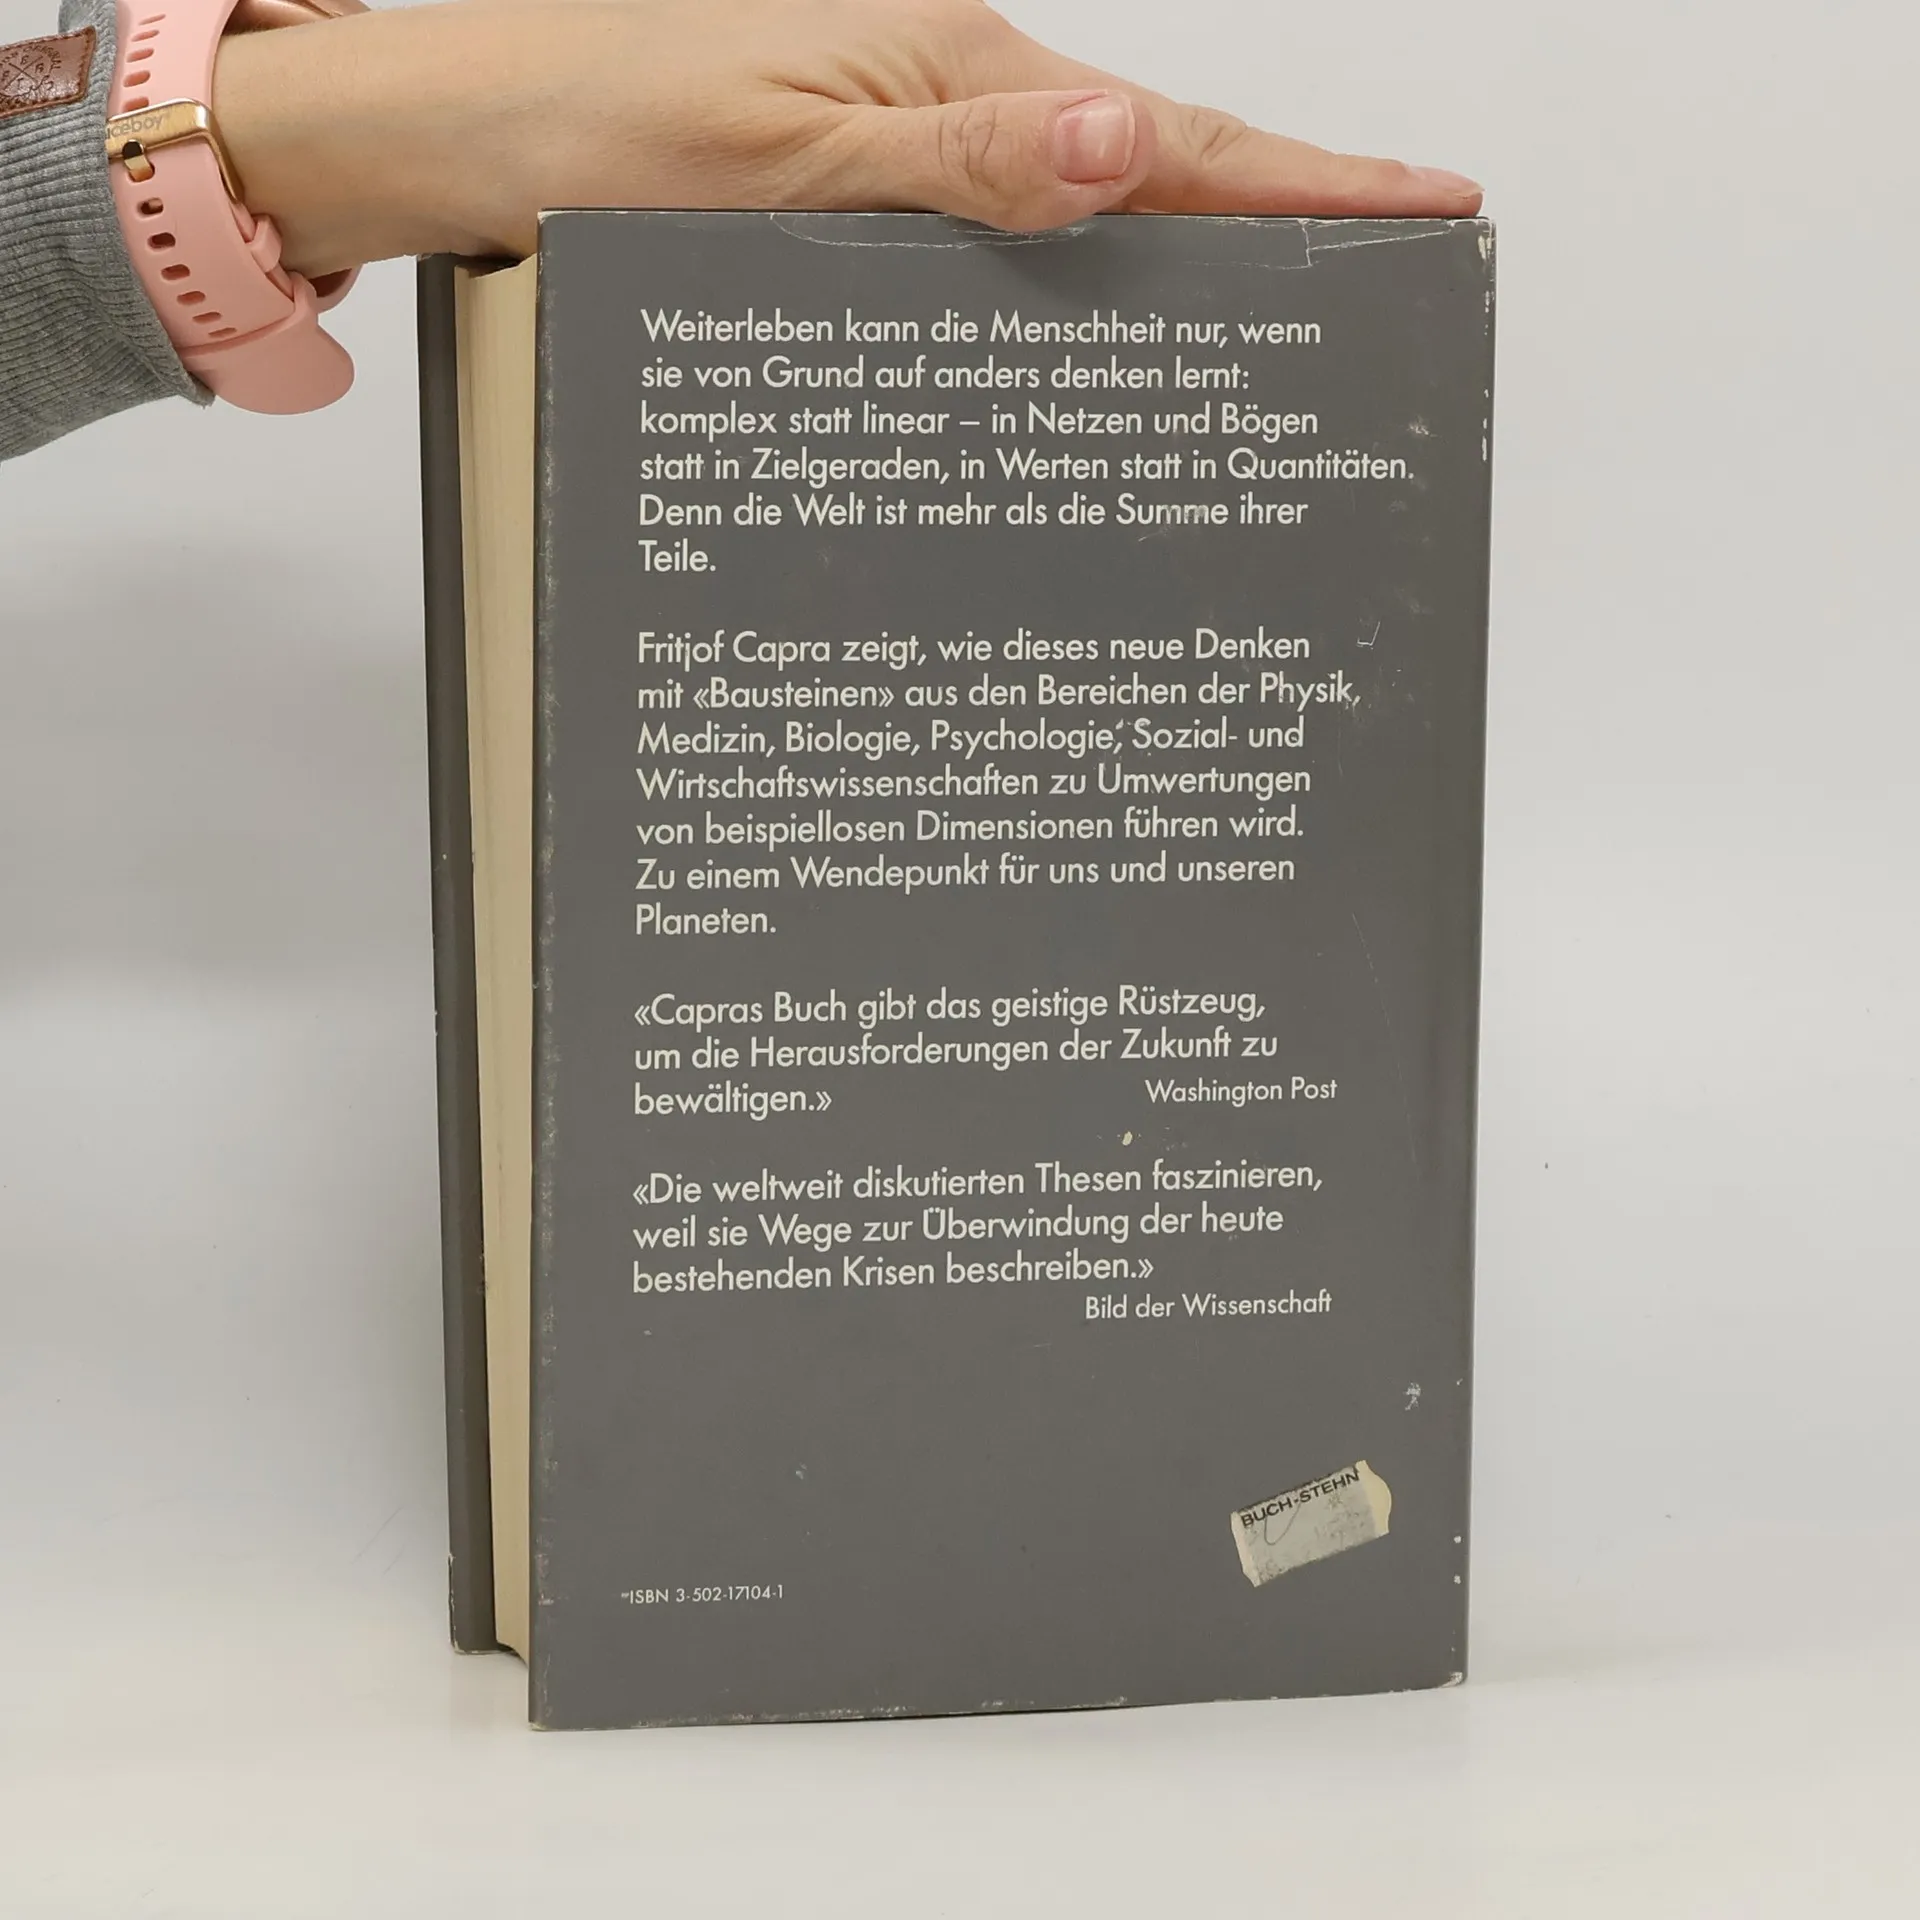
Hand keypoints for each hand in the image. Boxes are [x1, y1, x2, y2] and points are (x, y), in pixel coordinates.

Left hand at [215, 0, 1481, 277]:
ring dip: (1173, 252)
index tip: (1431, 206)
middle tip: (1386, 273)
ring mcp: (901, 132)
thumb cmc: (586, 131)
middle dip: (1273, 220)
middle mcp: (938, 94)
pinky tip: (1092, 310)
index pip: (1167, 143)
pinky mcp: (855, 170)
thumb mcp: (778, 158)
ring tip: (1277, 311)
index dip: (1306, 182)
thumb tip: (1120, 150)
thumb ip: (957, 166)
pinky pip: (997, 224)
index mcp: (947, 73)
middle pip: (1143, 169)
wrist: (450, 129)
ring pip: (1074, 204)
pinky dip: (1064, 269)